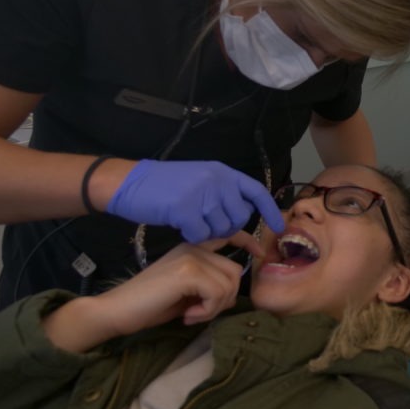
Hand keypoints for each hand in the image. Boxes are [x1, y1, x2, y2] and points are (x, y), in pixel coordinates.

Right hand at [42, 232, 260, 352]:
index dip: (247, 242)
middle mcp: (194, 246)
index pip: (228, 235)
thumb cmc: (149, 305)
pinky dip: (208, 311)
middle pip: (235, 271)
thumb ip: (209, 285)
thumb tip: (233, 293)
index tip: (259, 254)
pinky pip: (218, 293)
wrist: (116, 311)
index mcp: (192, 247)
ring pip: (229, 283)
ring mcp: (191, 256)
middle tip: (201, 313)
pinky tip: (188, 317)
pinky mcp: (188, 271)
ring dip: (215, 307)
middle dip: (225, 298)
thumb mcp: (187, 293)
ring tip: (192, 315)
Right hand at [106, 159, 284, 240]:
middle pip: (239, 218)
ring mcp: (201, 193)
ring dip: (207, 233)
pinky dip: (192, 236)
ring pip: (221, 229)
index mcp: (223, 172)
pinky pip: (201, 235)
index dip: (270, 210)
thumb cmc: (163, 186)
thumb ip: (222, 197)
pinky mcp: (185, 208)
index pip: (256, 191)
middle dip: (227, 228)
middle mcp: (217, 179)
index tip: (279, 227)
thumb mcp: (199, 183)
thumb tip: (244, 220)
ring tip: (190, 222)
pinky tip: (180, 226)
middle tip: (206, 225)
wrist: (129, 183)